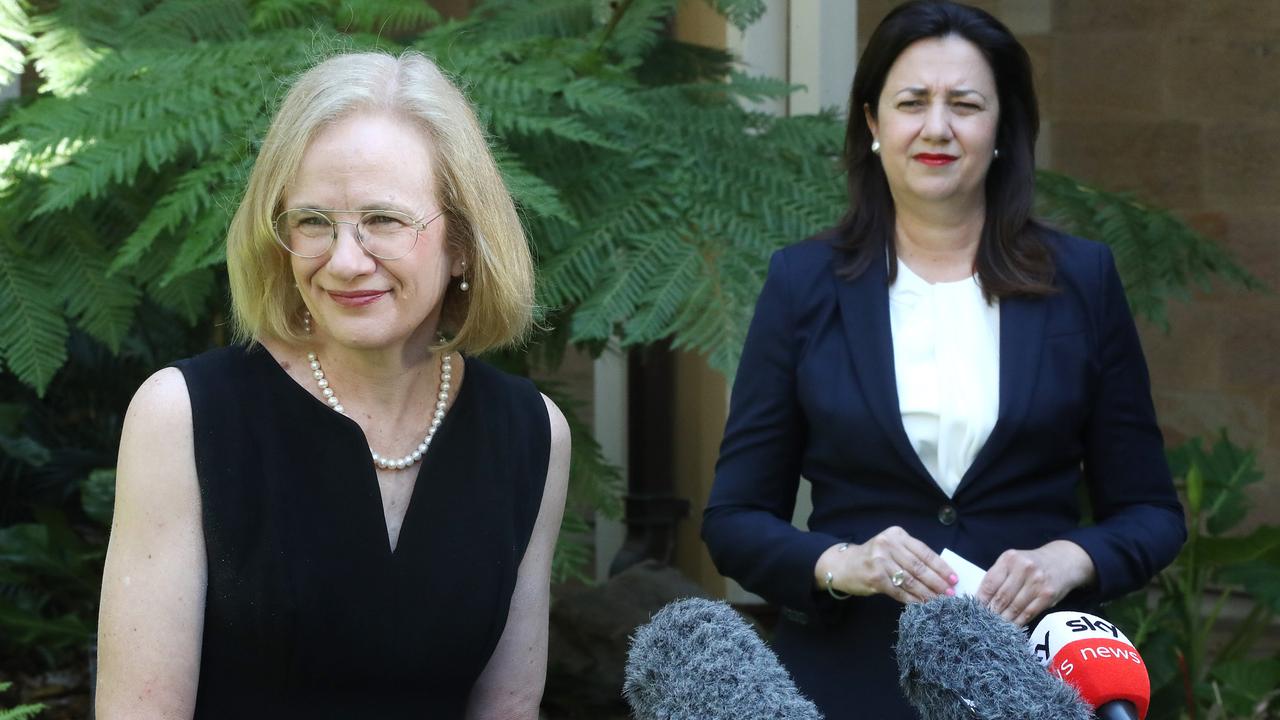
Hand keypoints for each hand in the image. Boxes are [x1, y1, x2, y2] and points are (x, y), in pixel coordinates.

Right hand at [816, 526, 956, 604]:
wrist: (843, 565)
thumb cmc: (873, 557)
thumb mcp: (891, 547)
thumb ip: (911, 554)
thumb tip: (941, 573)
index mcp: (896, 535)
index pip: (924, 552)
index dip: (941, 567)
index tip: (954, 578)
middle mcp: (888, 545)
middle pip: (919, 567)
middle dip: (937, 582)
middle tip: (950, 593)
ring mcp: (880, 561)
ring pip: (911, 581)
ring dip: (928, 593)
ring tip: (940, 601)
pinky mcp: (875, 577)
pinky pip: (899, 591)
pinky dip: (913, 600)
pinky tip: (922, 605)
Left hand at [978, 540, 1095, 625]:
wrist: (1064, 561)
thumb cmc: (1032, 563)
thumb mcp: (1013, 562)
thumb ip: (998, 576)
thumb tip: (981, 600)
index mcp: (1010, 559)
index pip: (990, 583)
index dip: (981, 600)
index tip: (974, 611)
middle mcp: (1024, 568)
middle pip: (1001, 597)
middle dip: (991, 612)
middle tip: (983, 622)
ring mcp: (1037, 582)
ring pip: (1014, 607)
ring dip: (1003, 620)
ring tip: (995, 627)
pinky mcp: (1047, 595)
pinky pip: (1028, 613)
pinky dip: (1018, 622)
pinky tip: (1011, 627)